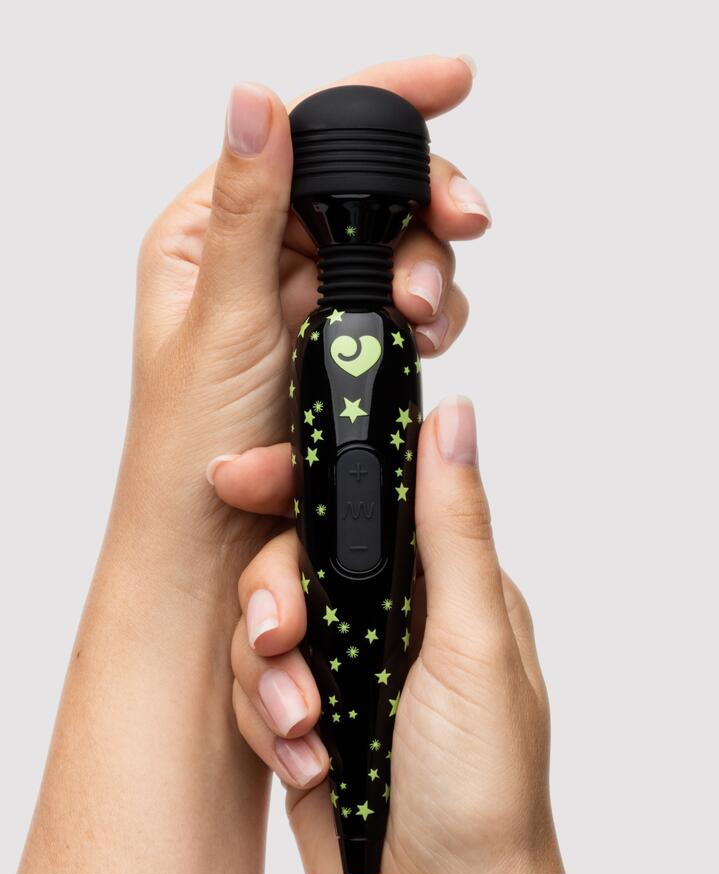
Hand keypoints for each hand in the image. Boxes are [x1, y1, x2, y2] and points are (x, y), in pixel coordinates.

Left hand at [115, 56, 488, 600]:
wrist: (215, 544)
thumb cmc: (188, 443)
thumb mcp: (221, 318)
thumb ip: (247, 210)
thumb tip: (254, 101)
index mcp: (216, 233)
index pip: (303, 138)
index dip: (379, 101)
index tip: (450, 82)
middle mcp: (265, 260)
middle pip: (365, 191)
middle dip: (425, 204)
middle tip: (462, 222)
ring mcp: (308, 304)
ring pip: (395, 251)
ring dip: (429, 272)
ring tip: (423, 316)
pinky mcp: (341, 346)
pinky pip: (399, 308)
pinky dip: (424, 318)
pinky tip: (422, 339)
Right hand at [212, 397, 610, 873]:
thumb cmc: (484, 794)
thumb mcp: (474, 644)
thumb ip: (454, 530)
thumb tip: (454, 421)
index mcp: (439, 585)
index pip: (360, 498)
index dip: (297, 479)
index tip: (242, 477)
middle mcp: (389, 618)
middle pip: (294, 558)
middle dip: (274, 595)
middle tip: (283, 636)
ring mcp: (344, 669)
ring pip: (262, 627)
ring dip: (274, 679)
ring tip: (311, 729)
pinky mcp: (307, 720)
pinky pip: (255, 690)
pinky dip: (271, 726)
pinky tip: (312, 768)